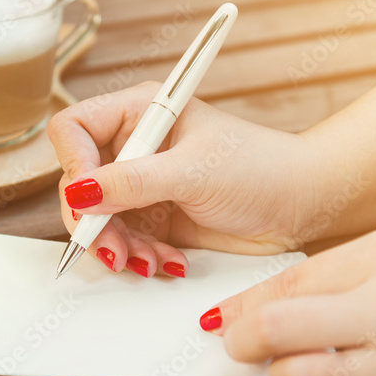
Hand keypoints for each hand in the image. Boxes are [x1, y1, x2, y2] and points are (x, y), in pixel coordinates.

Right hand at [47, 82, 319, 276]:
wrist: (302, 205)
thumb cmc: (262, 168)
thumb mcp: (194, 172)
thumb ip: (133, 182)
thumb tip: (80, 192)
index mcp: (140, 112)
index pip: (75, 130)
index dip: (73, 164)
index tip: (88, 198)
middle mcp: (135, 146)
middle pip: (78, 182)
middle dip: (93, 221)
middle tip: (112, 248)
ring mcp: (142, 185)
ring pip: (97, 220)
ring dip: (117, 247)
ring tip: (147, 262)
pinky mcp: (154, 218)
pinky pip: (124, 242)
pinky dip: (140, 258)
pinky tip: (168, 262)